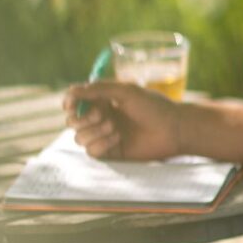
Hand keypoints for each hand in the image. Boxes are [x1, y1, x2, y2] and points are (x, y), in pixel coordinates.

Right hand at [63, 81, 180, 160]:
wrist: (173, 129)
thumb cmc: (153, 106)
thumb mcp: (125, 91)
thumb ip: (97, 89)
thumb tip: (71, 90)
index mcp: (103, 100)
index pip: (76, 102)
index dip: (69, 103)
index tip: (70, 104)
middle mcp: (101, 118)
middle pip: (72, 121)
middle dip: (82, 118)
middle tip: (101, 114)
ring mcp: (104, 136)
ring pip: (79, 137)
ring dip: (93, 131)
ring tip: (114, 127)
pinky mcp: (110, 153)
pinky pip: (91, 151)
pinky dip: (100, 144)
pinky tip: (117, 139)